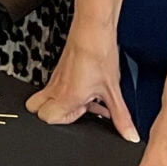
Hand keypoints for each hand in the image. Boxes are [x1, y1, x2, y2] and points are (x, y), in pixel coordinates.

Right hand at [23, 29, 138, 139]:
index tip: (85, 114)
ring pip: (45, 98)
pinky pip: (54, 87)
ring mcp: (55, 78)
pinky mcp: (59, 70)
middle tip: (78, 109)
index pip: (47, 118)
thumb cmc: (99, 55)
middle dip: (54, 114)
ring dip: (63, 103)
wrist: (93, 30)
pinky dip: (67, 92)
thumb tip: (130, 135)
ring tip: (85, 99)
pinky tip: (87, 87)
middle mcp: (56, 88)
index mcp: (67, 96)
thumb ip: (122, 118)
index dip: (66, 122)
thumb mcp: (114, 91)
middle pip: (36, 110)